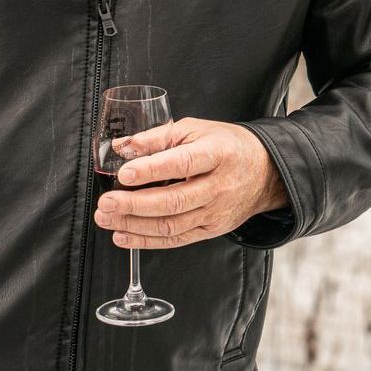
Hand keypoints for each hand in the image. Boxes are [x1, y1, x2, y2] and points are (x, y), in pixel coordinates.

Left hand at [93, 117, 288, 249]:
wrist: (263, 173)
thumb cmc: (226, 146)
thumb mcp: (195, 129)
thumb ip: (157, 137)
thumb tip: (122, 145)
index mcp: (216, 153)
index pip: (182, 163)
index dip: (152, 169)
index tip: (124, 173)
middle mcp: (218, 186)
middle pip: (174, 201)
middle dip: (135, 205)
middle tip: (106, 202)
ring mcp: (215, 212)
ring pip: (172, 225)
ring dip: (134, 225)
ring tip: (107, 218)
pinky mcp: (210, 230)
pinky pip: (176, 239)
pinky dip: (147, 240)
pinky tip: (124, 236)